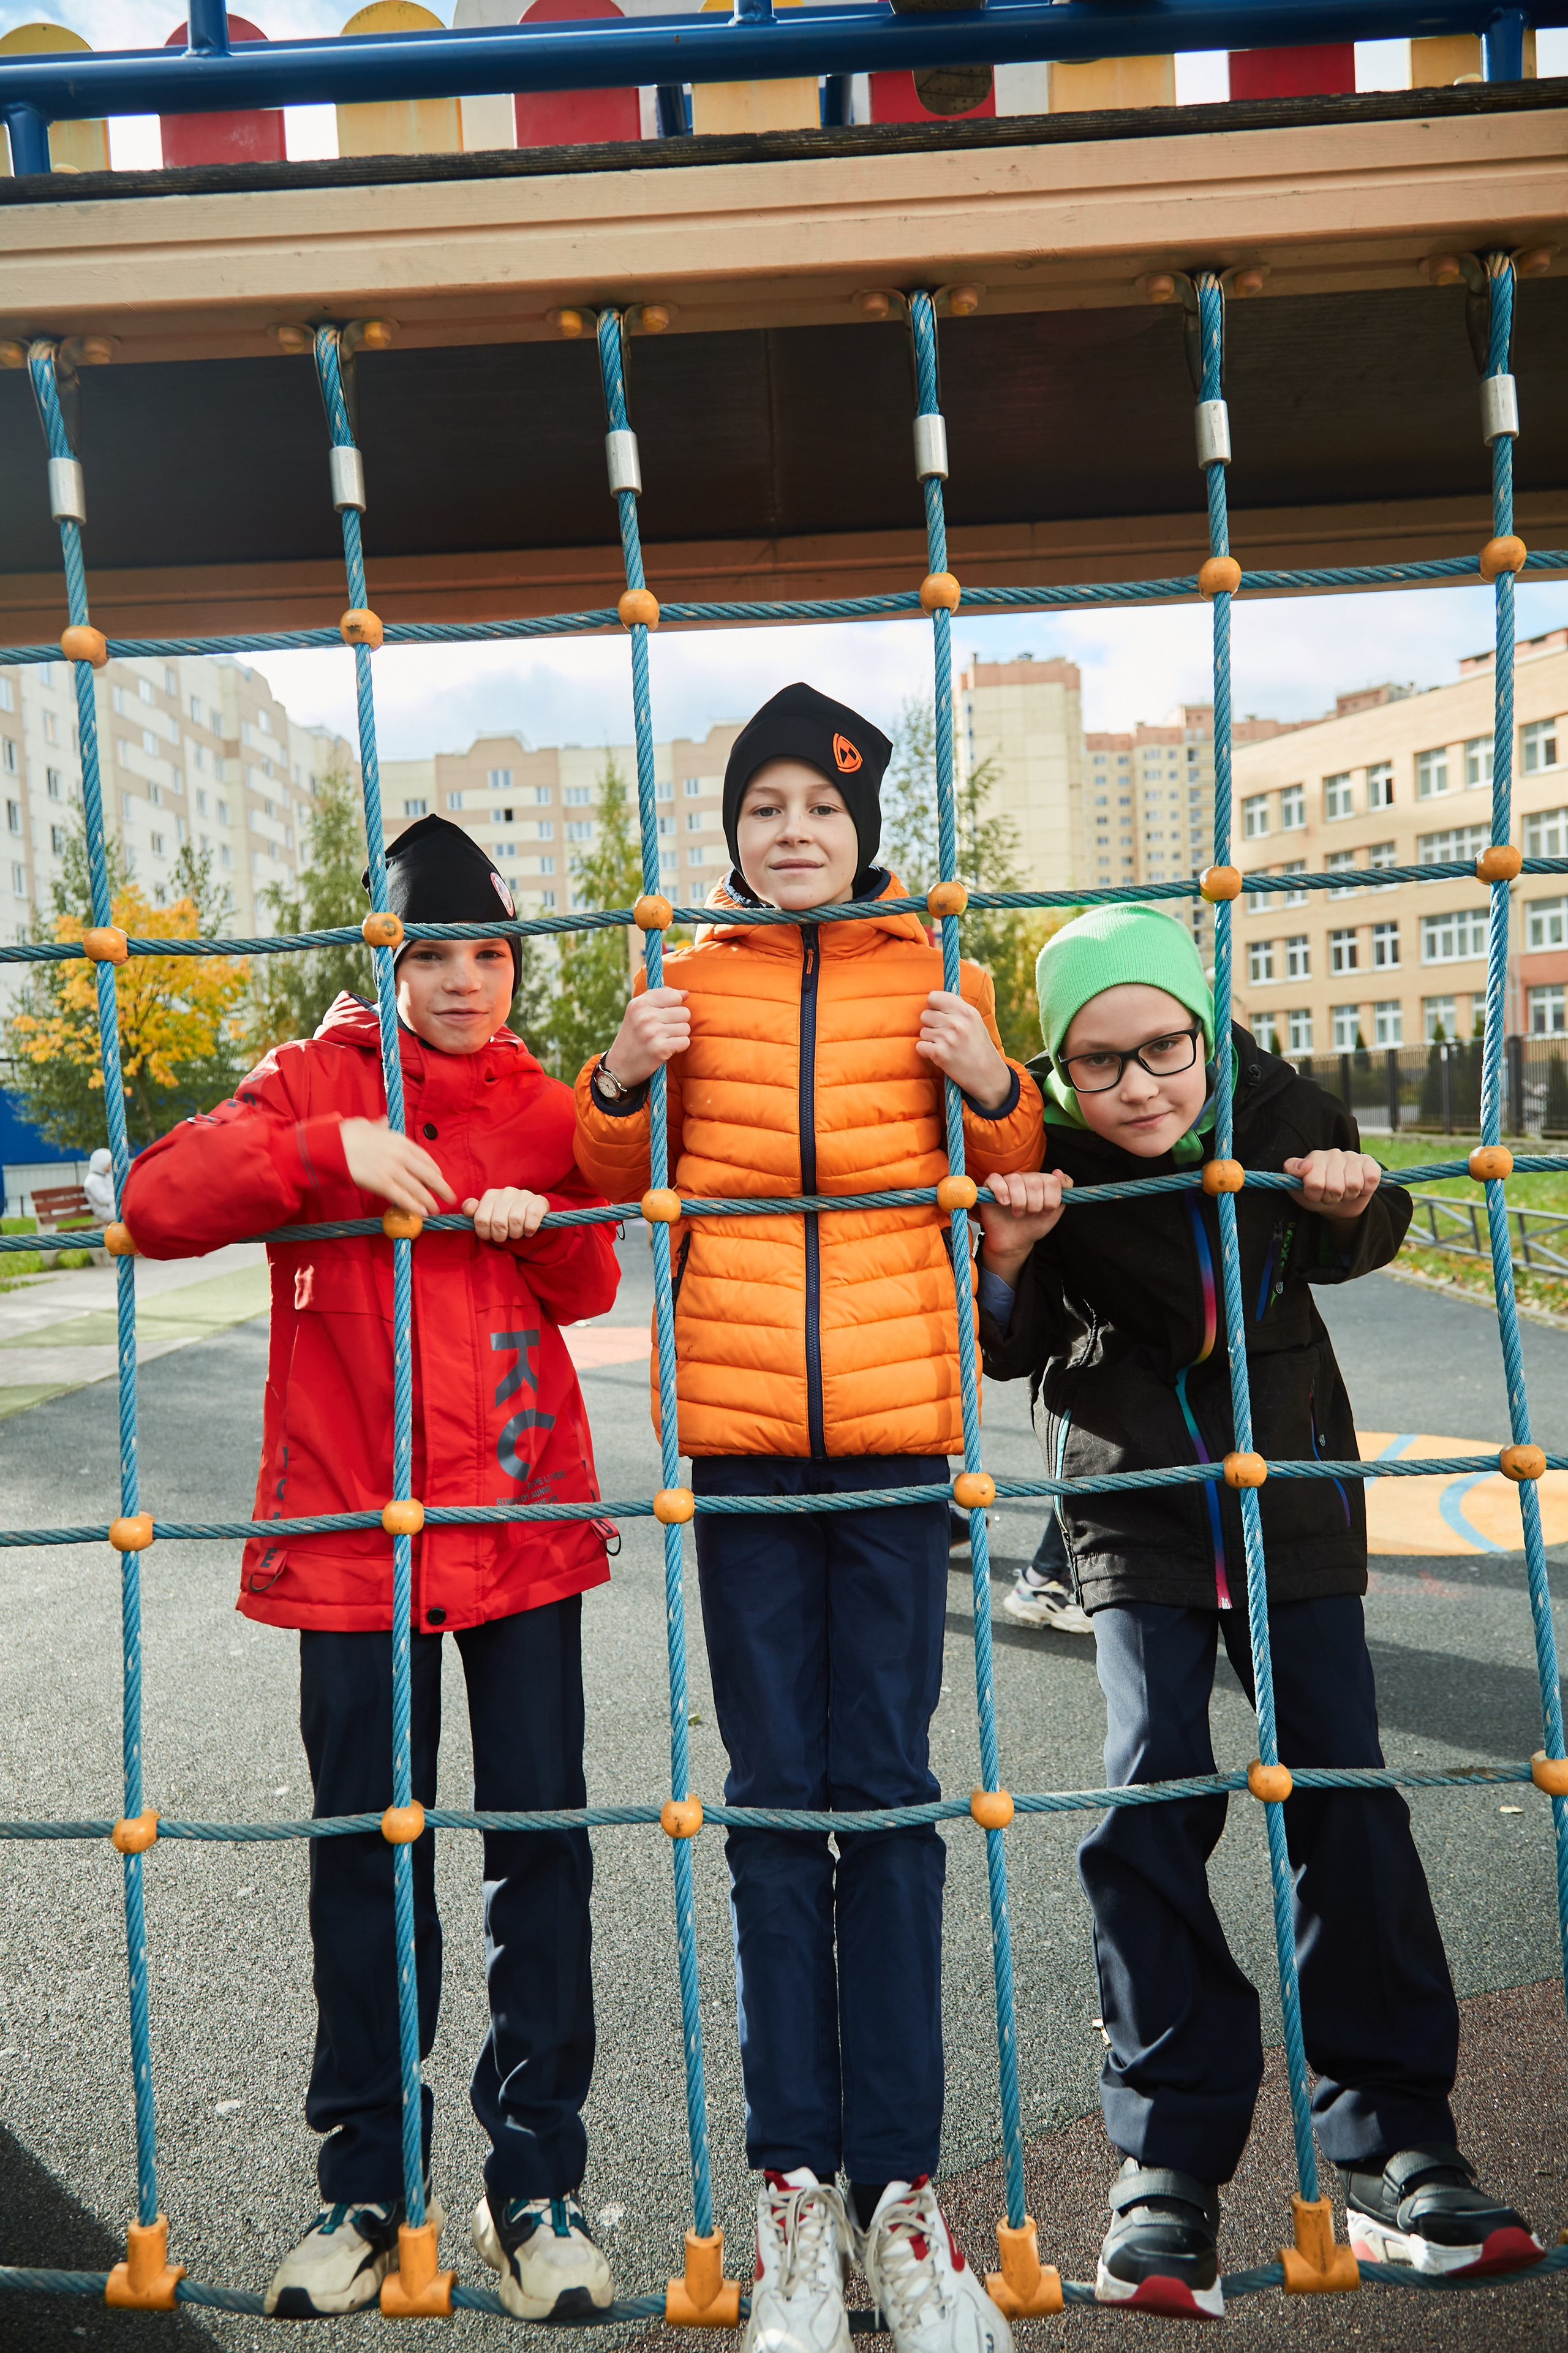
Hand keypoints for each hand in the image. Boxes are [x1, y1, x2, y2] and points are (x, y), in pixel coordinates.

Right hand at [340, 1117, 454, 1215]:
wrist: (332, 1145)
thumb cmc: (346, 1135)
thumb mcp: (366, 1125)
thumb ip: (379, 1126)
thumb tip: (383, 1121)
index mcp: (399, 1140)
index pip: (424, 1157)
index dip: (434, 1169)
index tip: (439, 1177)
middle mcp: (400, 1155)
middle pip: (427, 1174)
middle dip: (440, 1187)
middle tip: (450, 1196)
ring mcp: (392, 1170)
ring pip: (417, 1188)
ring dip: (429, 1200)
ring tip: (435, 1209)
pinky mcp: (382, 1183)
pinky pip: (402, 1197)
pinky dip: (414, 1206)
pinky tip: (421, 1212)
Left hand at [464, 1187, 550, 1244]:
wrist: (531, 1213)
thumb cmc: (505, 1216)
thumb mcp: (487, 1214)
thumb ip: (473, 1211)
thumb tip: (468, 1210)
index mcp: (491, 1194)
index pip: (481, 1219)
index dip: (485, 1233)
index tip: (490, 1236)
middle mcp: (506, 1192)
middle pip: (498, 1222)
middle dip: (501, 1235)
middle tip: (504, 1236)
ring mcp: (524, 1195)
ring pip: (516, 1221)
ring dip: (516, 1234)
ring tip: (516, 1233)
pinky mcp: (539, 1202)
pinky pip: (531, 1220)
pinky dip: (529, 1230)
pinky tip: (528, 1231)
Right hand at [603, 986, 689, 1088]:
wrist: (619, 1066)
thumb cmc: (633, 1036)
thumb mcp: (638, 1012)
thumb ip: (661, 998)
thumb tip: (686, 993)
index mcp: (640, 1003)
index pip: (675, 995)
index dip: (674, 1006)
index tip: (663, 1015)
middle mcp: (646, 1015)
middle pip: (684, 1012)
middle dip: (678, 1022)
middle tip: (662, 1031)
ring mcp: (653, 1032)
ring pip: (686, 1028)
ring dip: (678, 1035)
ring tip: (663, 1040)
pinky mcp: (660, 1049)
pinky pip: (685, 1042)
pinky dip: (679, 1047)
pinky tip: (666, 1049)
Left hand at [917, 991, 1012, 1111]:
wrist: (988, 1076)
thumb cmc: (979, 1047)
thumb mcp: (974, 1022)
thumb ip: (956, 1009)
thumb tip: (934, 999)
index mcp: (966, 1011)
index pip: (933, 997)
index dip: (933, 1006)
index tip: (939, 1014)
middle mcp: (957, 1022)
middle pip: (925, 1015)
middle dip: (931, 1025)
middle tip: (944, 1035)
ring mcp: (947, 1038)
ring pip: (922, 1032)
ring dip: (930, 1040)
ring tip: (946, 1046)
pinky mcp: (939, 1054)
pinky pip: (920, 1046)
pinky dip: (927, 1052)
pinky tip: (940, 1055)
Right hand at [976, 1168, 1072, 1269]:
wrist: (1014, 1241)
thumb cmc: (1033, 1225)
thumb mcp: (1054, 1212)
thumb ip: (1064, 1193)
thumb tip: (1059, 1172)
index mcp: (1041, 1181)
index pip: (1052, 1181)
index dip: (1051, 1199)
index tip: (1046, 1212)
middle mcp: (1025, 1178)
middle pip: (1035, 1181)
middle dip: (1035, 1204)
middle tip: (1031, 1214)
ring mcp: (1008, 1181)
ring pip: (1016, 1180)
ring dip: (1019, 1202)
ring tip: (1018, 1213)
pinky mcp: (991, 1187)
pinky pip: (995, 1180)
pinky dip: (1001, 1192)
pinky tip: (1004, 1203)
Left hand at [1282, 1149, 1383, 1219]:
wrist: (1338, 1204)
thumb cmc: (1317, 1194)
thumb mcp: (1297, 1187)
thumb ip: (1291, 1173)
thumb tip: (1305, 1166)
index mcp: (1314, 1158)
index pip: (1314, 1183)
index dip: (1315, 1195)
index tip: (1314, 1194)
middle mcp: (1333, 1154)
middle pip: (1335, 1187)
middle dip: (1332, 1198)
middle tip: (1330, 1195)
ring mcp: (1352, 1156)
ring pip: (1354, 1185)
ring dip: (1348, 1195)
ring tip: (1343, 1192)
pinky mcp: (1369, 1163)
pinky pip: (1371, 1179)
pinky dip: (1365, 1190)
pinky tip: (1358, 1188)